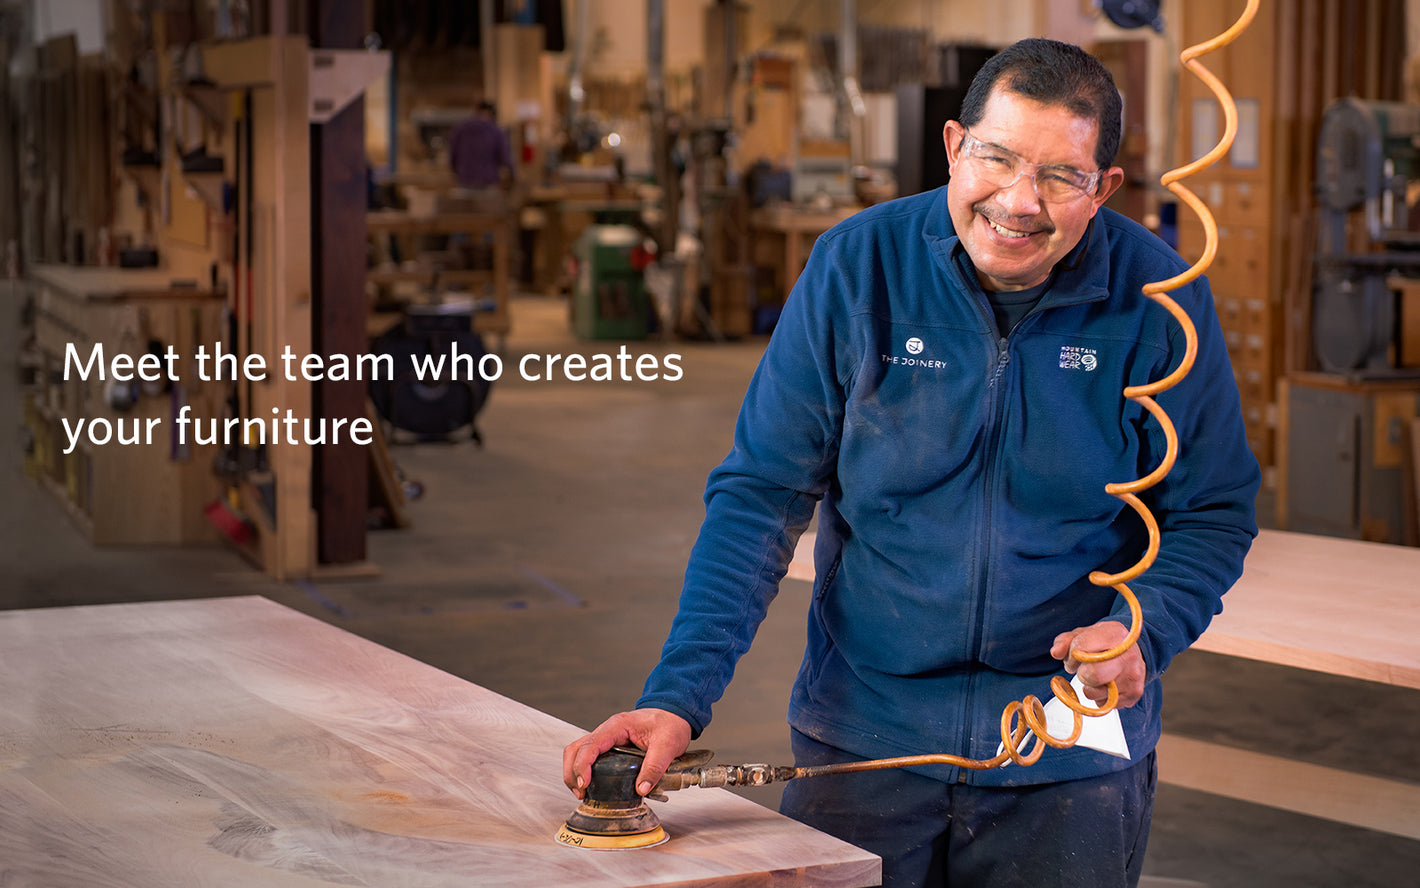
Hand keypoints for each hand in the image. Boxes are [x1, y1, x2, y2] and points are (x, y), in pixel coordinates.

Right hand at [562, 709, 691, 799]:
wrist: (674, 715)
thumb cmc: (670, 724)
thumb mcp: (668, 745)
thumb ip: (655, 766)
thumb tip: (642, 789)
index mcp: (617, 726)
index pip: (591, 745)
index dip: (582, 765)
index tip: (584, 784)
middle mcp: (607, 731)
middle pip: (576, 748)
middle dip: (572, 771)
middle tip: (580, 792)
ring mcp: (607, 738)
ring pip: (578, 752)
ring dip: (574, 771)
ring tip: (582, 792)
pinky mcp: (610, 747)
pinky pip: (589, 756)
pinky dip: (583, 770)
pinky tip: (590, 785)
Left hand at [1050, 620, 1145, 707]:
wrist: (1133, 652)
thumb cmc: (1105, 643)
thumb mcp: (1084, 634)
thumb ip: (1065, 641)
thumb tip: (1056, 653)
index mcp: (1114, 634)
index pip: (1082, 648)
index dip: (1072, 655)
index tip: (1074, 657)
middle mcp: (1127, 656)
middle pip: (1093, 674)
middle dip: (1082, 674)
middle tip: (1084, 669)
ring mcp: (1133, 677)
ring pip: (1095, 693)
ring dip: (1090, 687)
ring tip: (1097, 675)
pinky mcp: (1133, 694)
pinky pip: (1104, 704)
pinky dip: (1100, 696)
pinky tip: (1106, 684)